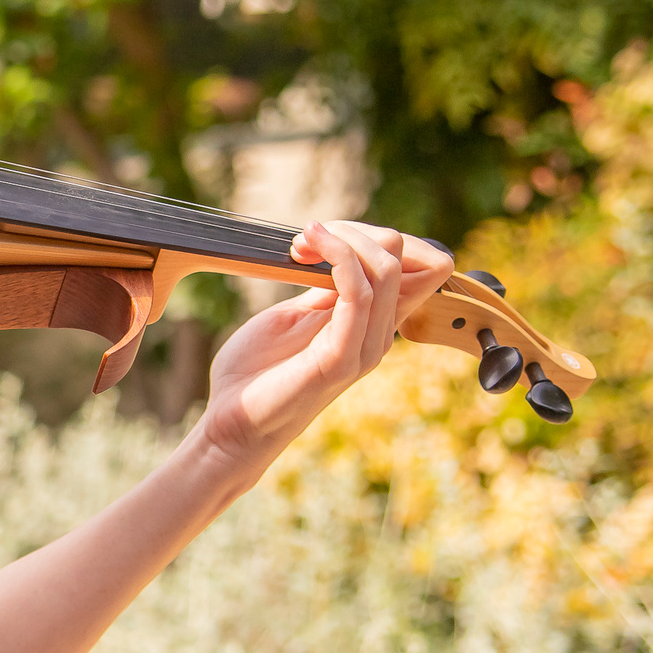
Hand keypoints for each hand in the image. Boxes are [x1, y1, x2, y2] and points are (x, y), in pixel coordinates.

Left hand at [188, 220, 453, 470]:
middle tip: (303, 241)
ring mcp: (364, 348)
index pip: (421, 263)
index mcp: (372, 323)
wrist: (232, 423)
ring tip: (299, 244)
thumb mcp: (294, 317)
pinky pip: (358, 294)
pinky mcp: (340, 358)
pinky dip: (335, 259)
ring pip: (386, 267)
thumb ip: (326, 289)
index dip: (375, 235)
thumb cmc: (257, 373)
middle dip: (352, 230)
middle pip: (401, 254)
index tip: (323, 237)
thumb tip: (344, 253)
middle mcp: (378, 334)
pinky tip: (304, 254)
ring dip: (340, 239)